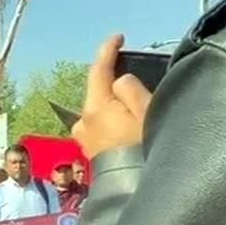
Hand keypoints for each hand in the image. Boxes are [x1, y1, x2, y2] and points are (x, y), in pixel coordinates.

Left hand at [73, 34, 151, 158]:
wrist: (130, 187)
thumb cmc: (140, 148)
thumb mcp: (143, 110)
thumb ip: (128, 88)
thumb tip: (117, 80)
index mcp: (94, 107)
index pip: (98, 70)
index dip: (108, 50)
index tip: (117, 38)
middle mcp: (82, 121)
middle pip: (97, 91)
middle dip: (113, 83)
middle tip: (133, 81)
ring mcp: (82, 136)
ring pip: (98, 108)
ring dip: (112, 104)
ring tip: (133, 113)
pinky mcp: (87, 148)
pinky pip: (98, 124)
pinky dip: (109, 118)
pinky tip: (124, 127)